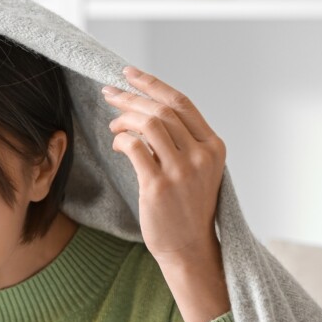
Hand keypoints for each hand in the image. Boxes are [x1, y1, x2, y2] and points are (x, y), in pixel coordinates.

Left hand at [103, 66, 225, 266]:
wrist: (188, 247)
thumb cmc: (187, 208)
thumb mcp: (197, 170)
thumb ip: (182, 142)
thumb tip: (147, 112)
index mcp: (214, 146)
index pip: (181, 103)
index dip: (152, 84)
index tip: (128, 73)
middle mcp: (201, 155)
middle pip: (161, 110)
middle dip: (130, 98)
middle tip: (108, 94)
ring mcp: (182, 170)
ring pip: (148, 124)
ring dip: (124, 119)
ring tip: (112, 126)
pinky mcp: (159, 185)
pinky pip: (134, 148)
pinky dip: (121, 140)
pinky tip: (116, 145)